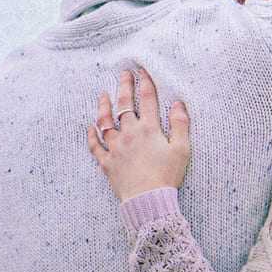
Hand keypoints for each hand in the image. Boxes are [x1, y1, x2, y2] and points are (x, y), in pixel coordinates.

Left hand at [88, 65, 190, 200]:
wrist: (149, 200)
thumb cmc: (168, 176)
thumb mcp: (181, 149)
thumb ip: (180, 124)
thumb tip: (178, 103)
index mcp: (149, 129)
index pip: (147, 99)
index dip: (146, 82)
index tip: (144, 71)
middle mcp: (129, 134)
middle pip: (124, 104)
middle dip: (124, 86)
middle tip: (124, 74)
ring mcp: (115, 147)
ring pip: (105, 121)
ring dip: (103, 106)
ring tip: (103, 95)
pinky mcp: (107, 162)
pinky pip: (95, 146)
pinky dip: (92, 136)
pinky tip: (90, 127)